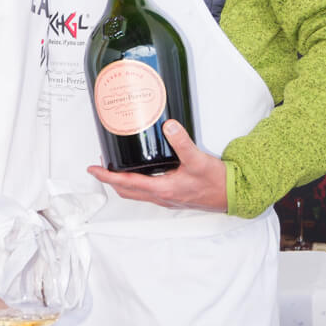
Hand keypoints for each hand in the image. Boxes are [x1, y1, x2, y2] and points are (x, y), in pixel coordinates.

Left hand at [87, 120, 228, 211]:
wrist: (232, 196)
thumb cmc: (216, 183)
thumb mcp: (198, 160)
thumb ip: (182, 142)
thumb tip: (168, 126)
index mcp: (162, 189)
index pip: (126, 184)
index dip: (107, 177)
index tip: (93, 169)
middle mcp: (161, 197)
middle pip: (126, 191)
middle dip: (110, 180)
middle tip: (100, 166)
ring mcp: (166, 199)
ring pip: (136, 193)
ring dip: (122, 183)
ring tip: (116, 168)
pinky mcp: (173, 197)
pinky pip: (147, 192)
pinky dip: (136, 184)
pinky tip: (141, 172)